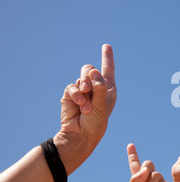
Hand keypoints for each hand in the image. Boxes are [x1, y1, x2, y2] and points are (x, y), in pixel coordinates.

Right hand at [53, 44, 116, 173]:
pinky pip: (72, 86)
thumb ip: (100, 86)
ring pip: (82, 76)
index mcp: (108, 89)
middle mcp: (95, 88)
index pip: (108, 69)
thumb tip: (94, 70)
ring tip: (86, 104)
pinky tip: (79, 104)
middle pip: (90, 69)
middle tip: (89, 89)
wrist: (81, 135)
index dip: (107, 57)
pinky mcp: (70, 95)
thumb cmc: (96, 122)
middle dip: (90, 76)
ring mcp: (82, 91)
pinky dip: (76, 95)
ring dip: (84, 88)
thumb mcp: (103, 104)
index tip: (106, 46)